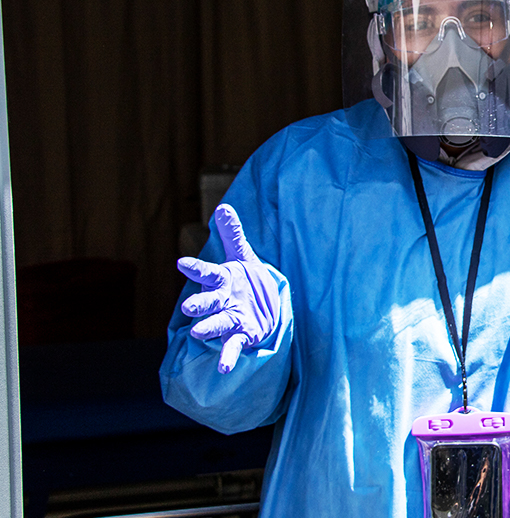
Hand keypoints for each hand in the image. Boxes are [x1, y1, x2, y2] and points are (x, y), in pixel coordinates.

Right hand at [177, 204, 280, 373]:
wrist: (263, 306)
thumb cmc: (246, 280)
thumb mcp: (243, 255)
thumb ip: (232, 235)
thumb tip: (223, 206)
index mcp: (222, 280)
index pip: (208, 272)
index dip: (196, 268)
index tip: (182, 262)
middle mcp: (221, 301)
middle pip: (208, 302)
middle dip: (199, 304)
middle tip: (189, 308)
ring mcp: (230, 319)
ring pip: (217, 324)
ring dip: (208, 329)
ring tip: (198, 334)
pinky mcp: (241, 335)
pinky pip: (233, 346)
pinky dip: (228, 357)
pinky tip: (223, 368)